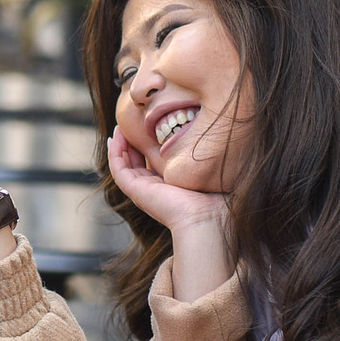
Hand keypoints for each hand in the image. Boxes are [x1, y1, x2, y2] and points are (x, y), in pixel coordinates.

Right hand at [109, 127, 234, 301]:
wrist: (209, 220)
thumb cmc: (217, 200)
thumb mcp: (212, 173)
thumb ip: (210, 159)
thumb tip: (225, 138)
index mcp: (171, 186)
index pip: (153, 162)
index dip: (148, 143)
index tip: (150, 125)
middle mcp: (155, 189)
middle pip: (136, 161)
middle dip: (132, 141)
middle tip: (130, 121)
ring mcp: (143, 190)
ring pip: (123, 163)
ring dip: (120, 144)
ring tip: (120, 124)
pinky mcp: (136, 191)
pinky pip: (118, 169)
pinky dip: (114, 152)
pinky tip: (116, 135)